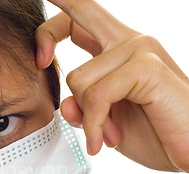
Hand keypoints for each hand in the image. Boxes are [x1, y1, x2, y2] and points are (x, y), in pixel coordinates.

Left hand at [36, 0, 188, 171]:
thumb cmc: (156, 134)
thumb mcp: (106, 122)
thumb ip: (83, 109)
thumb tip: (65, 104)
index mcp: (118, 50)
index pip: (82, 19)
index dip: (52, 26)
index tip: (37, 49)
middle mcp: (129, 42)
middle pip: (79, 14)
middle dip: (49, 28)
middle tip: (39, 58)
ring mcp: (140, 50)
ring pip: (78, 79)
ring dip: (88, 118)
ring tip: (108, 134)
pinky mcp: (147, 68)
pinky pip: (96, 95)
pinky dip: (95, 124)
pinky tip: (108, 139)